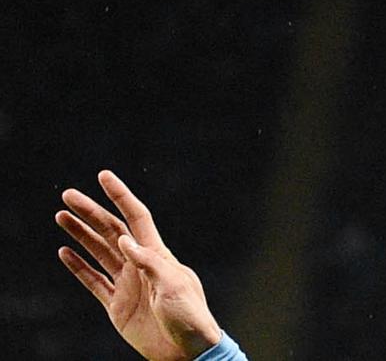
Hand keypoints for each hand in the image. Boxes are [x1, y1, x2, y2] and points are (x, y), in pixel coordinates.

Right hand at [55, 170, 221, 360]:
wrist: (188, 351)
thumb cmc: (190, 316)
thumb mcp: (174, 286)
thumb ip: (150, 263)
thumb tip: (124, 239)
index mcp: (158, 254)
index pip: (136, 217)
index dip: (120, 195)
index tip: (103, 176)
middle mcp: (140, 264)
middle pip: (111, 230)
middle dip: (90, 211)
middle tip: (68, 195)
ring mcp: (127, 283)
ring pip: (98, 251)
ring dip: (80, 234)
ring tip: (61, 216)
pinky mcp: (117, 305)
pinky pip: (93, 281)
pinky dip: (78, 267)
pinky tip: (64, 252)